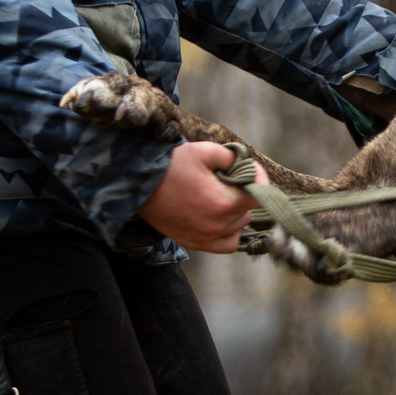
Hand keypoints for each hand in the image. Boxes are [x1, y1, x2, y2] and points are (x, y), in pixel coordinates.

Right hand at [137, 141, 268, 253]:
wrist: (136, 184)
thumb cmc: (170, 165)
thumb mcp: (204, 150)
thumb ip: (232, 157)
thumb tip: (247, 165)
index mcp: (222, 202)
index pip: (259, 195)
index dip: (259, 178)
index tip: (249, 167)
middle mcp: (217, 225)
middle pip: (248, 210)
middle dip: (243, 192)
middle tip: (226, 178)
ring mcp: (205, 238)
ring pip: (239, 226)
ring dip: (236, 211)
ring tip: (218, 194)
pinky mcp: (194, 243)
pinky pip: (226, 243)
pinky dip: (229, 231)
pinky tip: (220, 216)